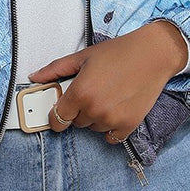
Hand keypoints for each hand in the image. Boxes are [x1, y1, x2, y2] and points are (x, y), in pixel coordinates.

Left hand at [27, 20, 189, 143]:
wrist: (153, 54)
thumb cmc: (118, 52)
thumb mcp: (83, 57)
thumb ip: (56, 69)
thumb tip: (35, 77)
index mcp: (80, 92)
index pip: (58, 119)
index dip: (56, 117)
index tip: (60, 114)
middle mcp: (95, 109)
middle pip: (76, 123)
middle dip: (80, 111)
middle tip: (93, 92)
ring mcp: (112, 119)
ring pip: (94, 129)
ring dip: (96, 118)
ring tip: (108, 97)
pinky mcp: (129, 125)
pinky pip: (112, 138)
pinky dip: (111, 128)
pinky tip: (116, 111)